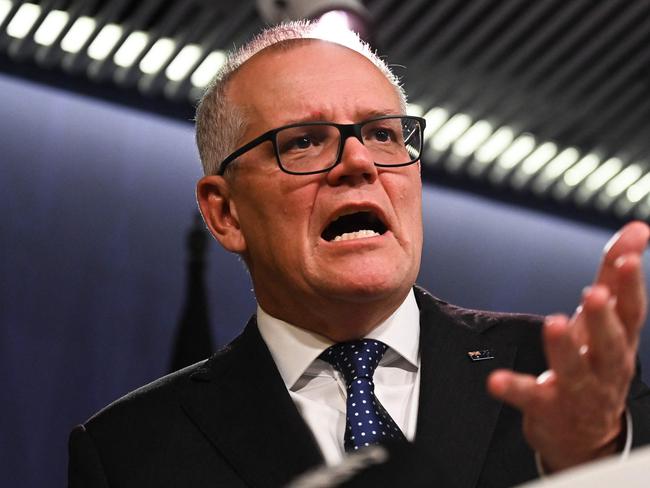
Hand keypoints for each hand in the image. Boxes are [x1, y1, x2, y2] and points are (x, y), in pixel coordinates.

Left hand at [487, 221, 648, 471]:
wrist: (586, 435)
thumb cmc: (597, 364)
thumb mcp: (607, 320)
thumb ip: (615, 276)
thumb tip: (638, 228)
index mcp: (620, 343)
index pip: (632, 313)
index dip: (631, 286)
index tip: (627, 259)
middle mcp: (604, 368)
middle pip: (610, 344)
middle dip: (603, 318)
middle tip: (593, 293)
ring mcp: (578, 391)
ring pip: (575, 371)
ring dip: (564, 347)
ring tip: (554, 323)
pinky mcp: (547, 408)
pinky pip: (529, 397)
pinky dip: (514, 387)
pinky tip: (495, 380)